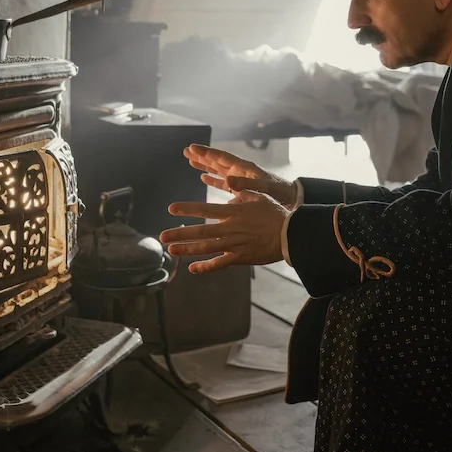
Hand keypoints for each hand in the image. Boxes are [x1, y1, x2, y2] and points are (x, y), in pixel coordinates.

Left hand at [160, 190, 288, 273]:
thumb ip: (240, 191)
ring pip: (205, 248)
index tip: (171, 208)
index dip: (187, 209)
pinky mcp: (239, 258)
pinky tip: (192, 268)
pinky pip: (220, 264)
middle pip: (200, 232)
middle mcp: (229, 229)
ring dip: (186, 249)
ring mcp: (233, 245)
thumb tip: (228, 183)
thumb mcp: (258, 195)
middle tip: (162, 236)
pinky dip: (205, 267)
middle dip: (179, 234)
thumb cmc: (275, 213)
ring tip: (171, 250)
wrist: (289, 234)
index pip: (205, 209)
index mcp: (232, 212)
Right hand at [183, 143, 297, 207]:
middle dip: (202, 156)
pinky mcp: (241, 188)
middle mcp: (240, 171)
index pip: (222, 157)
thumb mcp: (263, 189)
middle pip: (217, 161)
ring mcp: (240, 178)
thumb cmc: (278, 193)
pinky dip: (213, 179)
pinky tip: (204, 177)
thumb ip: (245, 185)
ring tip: (190, 161)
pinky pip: (223, 182)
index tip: (192, 147)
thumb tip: (226, 180)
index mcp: (244, 168)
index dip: (206, 153)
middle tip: (186, 151)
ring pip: (218, 170)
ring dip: (204, 165)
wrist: (291, 199)